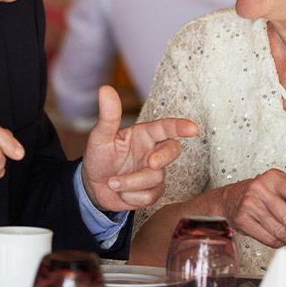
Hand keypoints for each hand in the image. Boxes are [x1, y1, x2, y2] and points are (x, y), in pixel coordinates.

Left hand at [81, 85, 197, 211]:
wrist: (93, 186)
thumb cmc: (98, 157)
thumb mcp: (99, 136)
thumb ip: (108, 116)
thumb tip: (105, 89)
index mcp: (143, 134)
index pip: (165, 127)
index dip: (180, 127)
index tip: (193, 128)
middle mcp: (152, 151)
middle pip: (173, 151)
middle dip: (164, 158)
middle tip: (151, 164)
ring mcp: (154, 172)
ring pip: (156, 178)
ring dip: (130, 184)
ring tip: (112, 182)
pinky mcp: (152, 191)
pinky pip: (149, 197)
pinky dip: (130, 197)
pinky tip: (120, 192)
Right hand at [218, 168, 285, 250]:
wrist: (230, 198)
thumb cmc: (259, 192)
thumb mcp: (278, 186)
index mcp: (273, 177)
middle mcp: (260, 189)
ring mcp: (250, 205)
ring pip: (280, 231)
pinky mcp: (243, 220)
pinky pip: (269, 238)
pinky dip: (280, 242)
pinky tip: (283, 239)